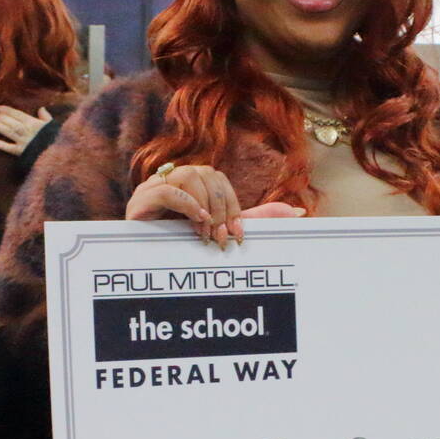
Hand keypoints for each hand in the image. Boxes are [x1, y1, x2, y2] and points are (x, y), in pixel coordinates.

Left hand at [0, 104, 52, 156]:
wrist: (57, 153)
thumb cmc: (55, 138)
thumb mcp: (52, 125)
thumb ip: (45, 117)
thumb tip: (41, 108)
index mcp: (33, 123)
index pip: (19, 115)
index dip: (8, 111)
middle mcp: (26, 131)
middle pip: (12, 122)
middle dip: (2, 118)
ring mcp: (23, 141)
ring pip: (9, 132)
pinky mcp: (22, 152)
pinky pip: (11, 149)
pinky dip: (4, 146)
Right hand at [125, 164, 303, 247]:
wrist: (140, 262)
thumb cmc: (180, 247)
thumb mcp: (222, 231)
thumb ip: (254, 219)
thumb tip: (299, 212)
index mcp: (194, 184)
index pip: (221, 182)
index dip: (234, 206)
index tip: (238, 235)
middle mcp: (176, 179)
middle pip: (209, 177)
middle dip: (222, 210)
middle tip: (222, 240)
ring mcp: (156, 186)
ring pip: (191, 176)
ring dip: (204, 207)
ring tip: (204, 234)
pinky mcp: (140, 199)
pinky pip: (168, 188)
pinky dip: (188, 204)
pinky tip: (197, 222)